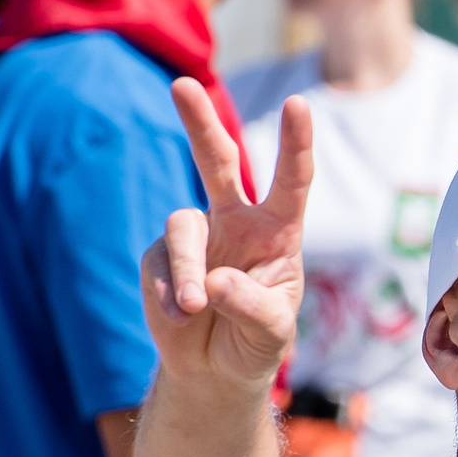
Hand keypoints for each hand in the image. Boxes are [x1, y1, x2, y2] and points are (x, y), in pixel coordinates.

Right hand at [142, 84, 312, 392]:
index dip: (294, 143)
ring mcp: (196, 237)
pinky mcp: (160, 258)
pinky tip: (179, 318)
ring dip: (187, 270)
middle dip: (199, 123)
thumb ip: (252, 306)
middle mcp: (235, 221)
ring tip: (192, 308)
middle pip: (216, 161)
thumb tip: (214, 281)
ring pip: (182, 227)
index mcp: (277, 230)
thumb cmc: (256, 343)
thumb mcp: (271, 332)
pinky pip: (159, 264)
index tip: (298, 103)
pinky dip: (167, 293)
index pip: (290, 181)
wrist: (215, 372)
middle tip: (181, 85)